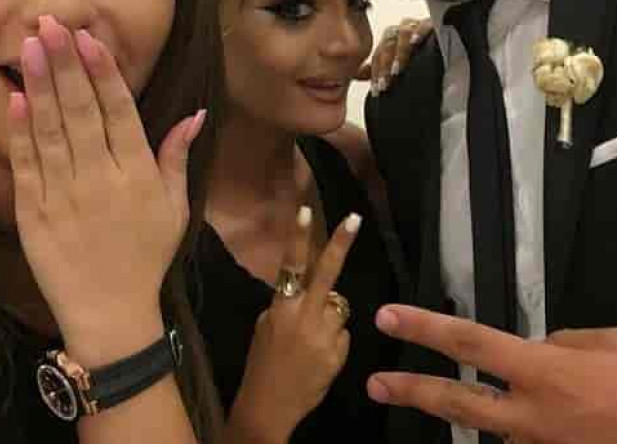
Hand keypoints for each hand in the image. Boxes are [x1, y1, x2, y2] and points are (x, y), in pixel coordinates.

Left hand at [8, 15, 202, 364]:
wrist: (109, 312)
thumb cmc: (147, 255)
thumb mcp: (175, 207)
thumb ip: (178, 156)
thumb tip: (196, 114)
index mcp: (136, 175)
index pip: (119, 113)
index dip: (103, 74)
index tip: (89, 39)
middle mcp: (99, 179)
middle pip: (81, 112)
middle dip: (66, 65)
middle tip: (52, 24)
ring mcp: (63, 195)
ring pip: (50, 131)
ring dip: (40, 86)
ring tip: (32, 46)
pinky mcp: (33, 212)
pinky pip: (26, 166)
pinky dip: (20, 132)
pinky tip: (16, 99)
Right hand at [226, 207, 361, 443]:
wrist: (269, 406)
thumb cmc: (262, 363)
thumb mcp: (265, 326)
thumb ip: (286, 305)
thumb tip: (305, 292)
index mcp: (282, 306)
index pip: (292, 263)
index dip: (299, 236)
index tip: (307, 211)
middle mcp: (305, 315)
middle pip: (327, 272)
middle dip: (341, 243)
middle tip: (354, 218)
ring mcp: (324, 333)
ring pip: (338, 307)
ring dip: (330, 316)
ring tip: (312, 340)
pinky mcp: (338, 351)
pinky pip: (342, 333)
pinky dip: (334, 340)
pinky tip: (319, 356)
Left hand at [356, 17, 430, 95]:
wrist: (446, 44)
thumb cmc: (424, 58)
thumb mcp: (401, 67)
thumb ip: (381, 69)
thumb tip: (361, 77)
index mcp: (391, 40)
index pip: (378, 54)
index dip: (376, 72)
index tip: (377, 90)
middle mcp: (401, 31)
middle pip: (387, 44)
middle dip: (384, 66)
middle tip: (385, 84)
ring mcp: (416, 26)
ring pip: (402, 34)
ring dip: (399, 53)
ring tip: (397, 69)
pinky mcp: (432, 24)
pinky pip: (424, 24)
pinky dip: (418, 32)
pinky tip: (415, 41)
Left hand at [367, 305, 616, 443]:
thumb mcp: (608, 342)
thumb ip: (559, 345)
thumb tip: (534, 350)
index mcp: (545, 371)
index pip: (470, 342)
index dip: (424, 327)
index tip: (389, 317)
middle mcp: (535, 416)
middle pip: (459, 402)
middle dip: (412, 392)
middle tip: (376, 385)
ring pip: (492, 432)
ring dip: (469, 416)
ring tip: (448, 400)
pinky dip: (517, 431)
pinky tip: (529, 418)